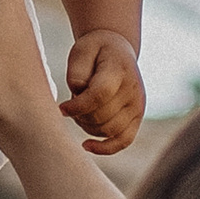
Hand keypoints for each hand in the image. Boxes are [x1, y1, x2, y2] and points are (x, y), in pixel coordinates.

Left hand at [62, 30, 145, 153]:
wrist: (117, 50)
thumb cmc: (95, 51)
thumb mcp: (81, 51)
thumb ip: (77, 72)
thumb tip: (78, 94)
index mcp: (119, 70)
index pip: (99, 95)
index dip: (77, 106)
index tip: (61, 108)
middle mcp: (133, 90)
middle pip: (101, 116)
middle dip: (80, 115)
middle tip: (70, 106)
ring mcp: (138, 106)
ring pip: (108, 130)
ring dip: (87, 126)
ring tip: (79, 112)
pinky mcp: (137, 118)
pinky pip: (123, 141)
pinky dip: (105, 148)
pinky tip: (86, 145)